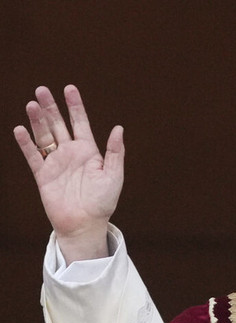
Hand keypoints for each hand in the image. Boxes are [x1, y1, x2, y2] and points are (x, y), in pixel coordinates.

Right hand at [14, 85, 123, 263]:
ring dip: (37, 121)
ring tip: (32, 104)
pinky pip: (33, 156)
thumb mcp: (114, 175)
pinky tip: (20, 129)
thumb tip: (118, 128)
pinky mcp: (43, 175)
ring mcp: (56, 163)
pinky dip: (26, 143)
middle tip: (41, 89)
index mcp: (89, 152)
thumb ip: (115, 152)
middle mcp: (71, 154)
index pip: (80, 123)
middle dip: (51, 107)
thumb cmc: (103, 201)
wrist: (85, 224)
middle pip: (58, 124)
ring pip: (44, 136)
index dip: (75, 106)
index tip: (69, 89)